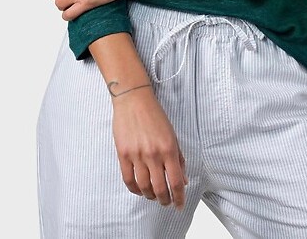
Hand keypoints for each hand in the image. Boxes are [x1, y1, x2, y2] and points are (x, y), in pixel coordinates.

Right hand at [112, 87, 188, 209]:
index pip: (176, 182)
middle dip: (165, 200)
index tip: (179, 205)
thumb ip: (178, 158)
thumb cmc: (155, 115)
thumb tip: (183, 180)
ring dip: (150, 196)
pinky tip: (140, 189)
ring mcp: (137, 155)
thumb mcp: (172, 135)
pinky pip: (128, 180)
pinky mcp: (123, 154)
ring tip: (154, 196)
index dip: (179, 198)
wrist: (134, 100)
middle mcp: (154, 154)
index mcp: (169, 149)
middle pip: (160, 189)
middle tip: (167, 202)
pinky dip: (135, 189)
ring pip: (144, 187)